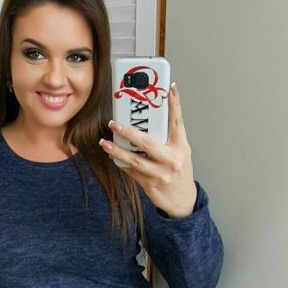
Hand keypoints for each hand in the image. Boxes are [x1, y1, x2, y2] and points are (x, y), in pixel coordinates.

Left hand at [100, 83, 196, 217]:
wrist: (183, 200)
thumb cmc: (180, 171)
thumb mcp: (180, 152)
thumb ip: (168, 137)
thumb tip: (149, 116)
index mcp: (181, 147)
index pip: (177, 122)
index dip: (174, 104)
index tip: (169, 88)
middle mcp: (172, 160)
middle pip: (147, 143)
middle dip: (128, 132)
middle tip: (114, 123)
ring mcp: (160, 173)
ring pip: (134, 160)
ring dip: (117, 151)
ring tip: (105, 143)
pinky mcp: (150, 184)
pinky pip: (131, 171)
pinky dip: (121, 162)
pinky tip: (113, 156)